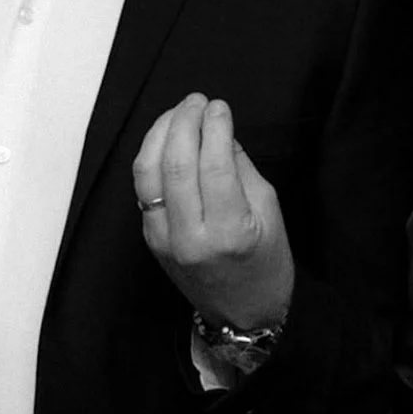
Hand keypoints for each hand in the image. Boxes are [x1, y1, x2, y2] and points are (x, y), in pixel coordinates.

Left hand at [135, 94, 294, 330]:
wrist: (244, 312)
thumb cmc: (266, 261)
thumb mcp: (269, 211)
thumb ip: (241, 168)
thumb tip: (218, 130)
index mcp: (229, 233)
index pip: (213, 166)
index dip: (214, 127)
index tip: (220, 106)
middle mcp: (190, 238)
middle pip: (175, 165)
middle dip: (184, 122)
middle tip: (197, 101)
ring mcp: (163, 240)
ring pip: (148, 173)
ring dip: (160, 133)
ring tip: (179, 112)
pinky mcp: (150, 239)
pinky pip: (143, 188)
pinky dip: (152, 156)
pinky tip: (166, 139)